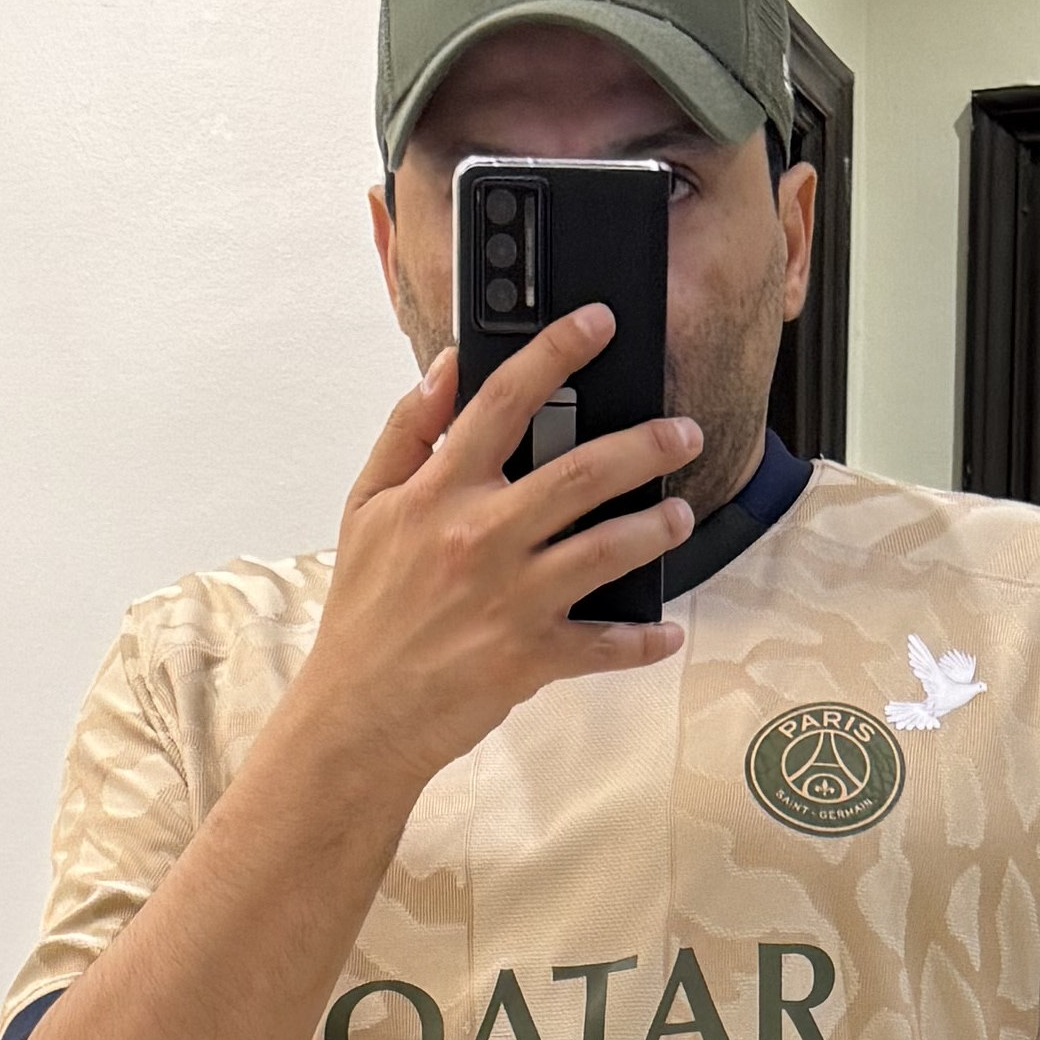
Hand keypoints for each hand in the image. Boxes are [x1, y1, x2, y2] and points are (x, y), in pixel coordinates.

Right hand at [293, 318, 701, 802]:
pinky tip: (666, 630)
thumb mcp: (366, 508)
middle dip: (647, 446)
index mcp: (439, 493)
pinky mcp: (531, 657)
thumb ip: (407, 433)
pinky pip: (606, 644)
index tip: (596, 324)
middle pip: (582, 471)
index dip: (555, 351)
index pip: (502, 400)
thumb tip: (445, 367)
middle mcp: (481, 538)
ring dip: (658, 528)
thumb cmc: (365, 613)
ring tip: (678, 516)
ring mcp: (512, 598)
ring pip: (608, 548)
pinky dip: (644, 639)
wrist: (357, 716)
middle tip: (683, 434)